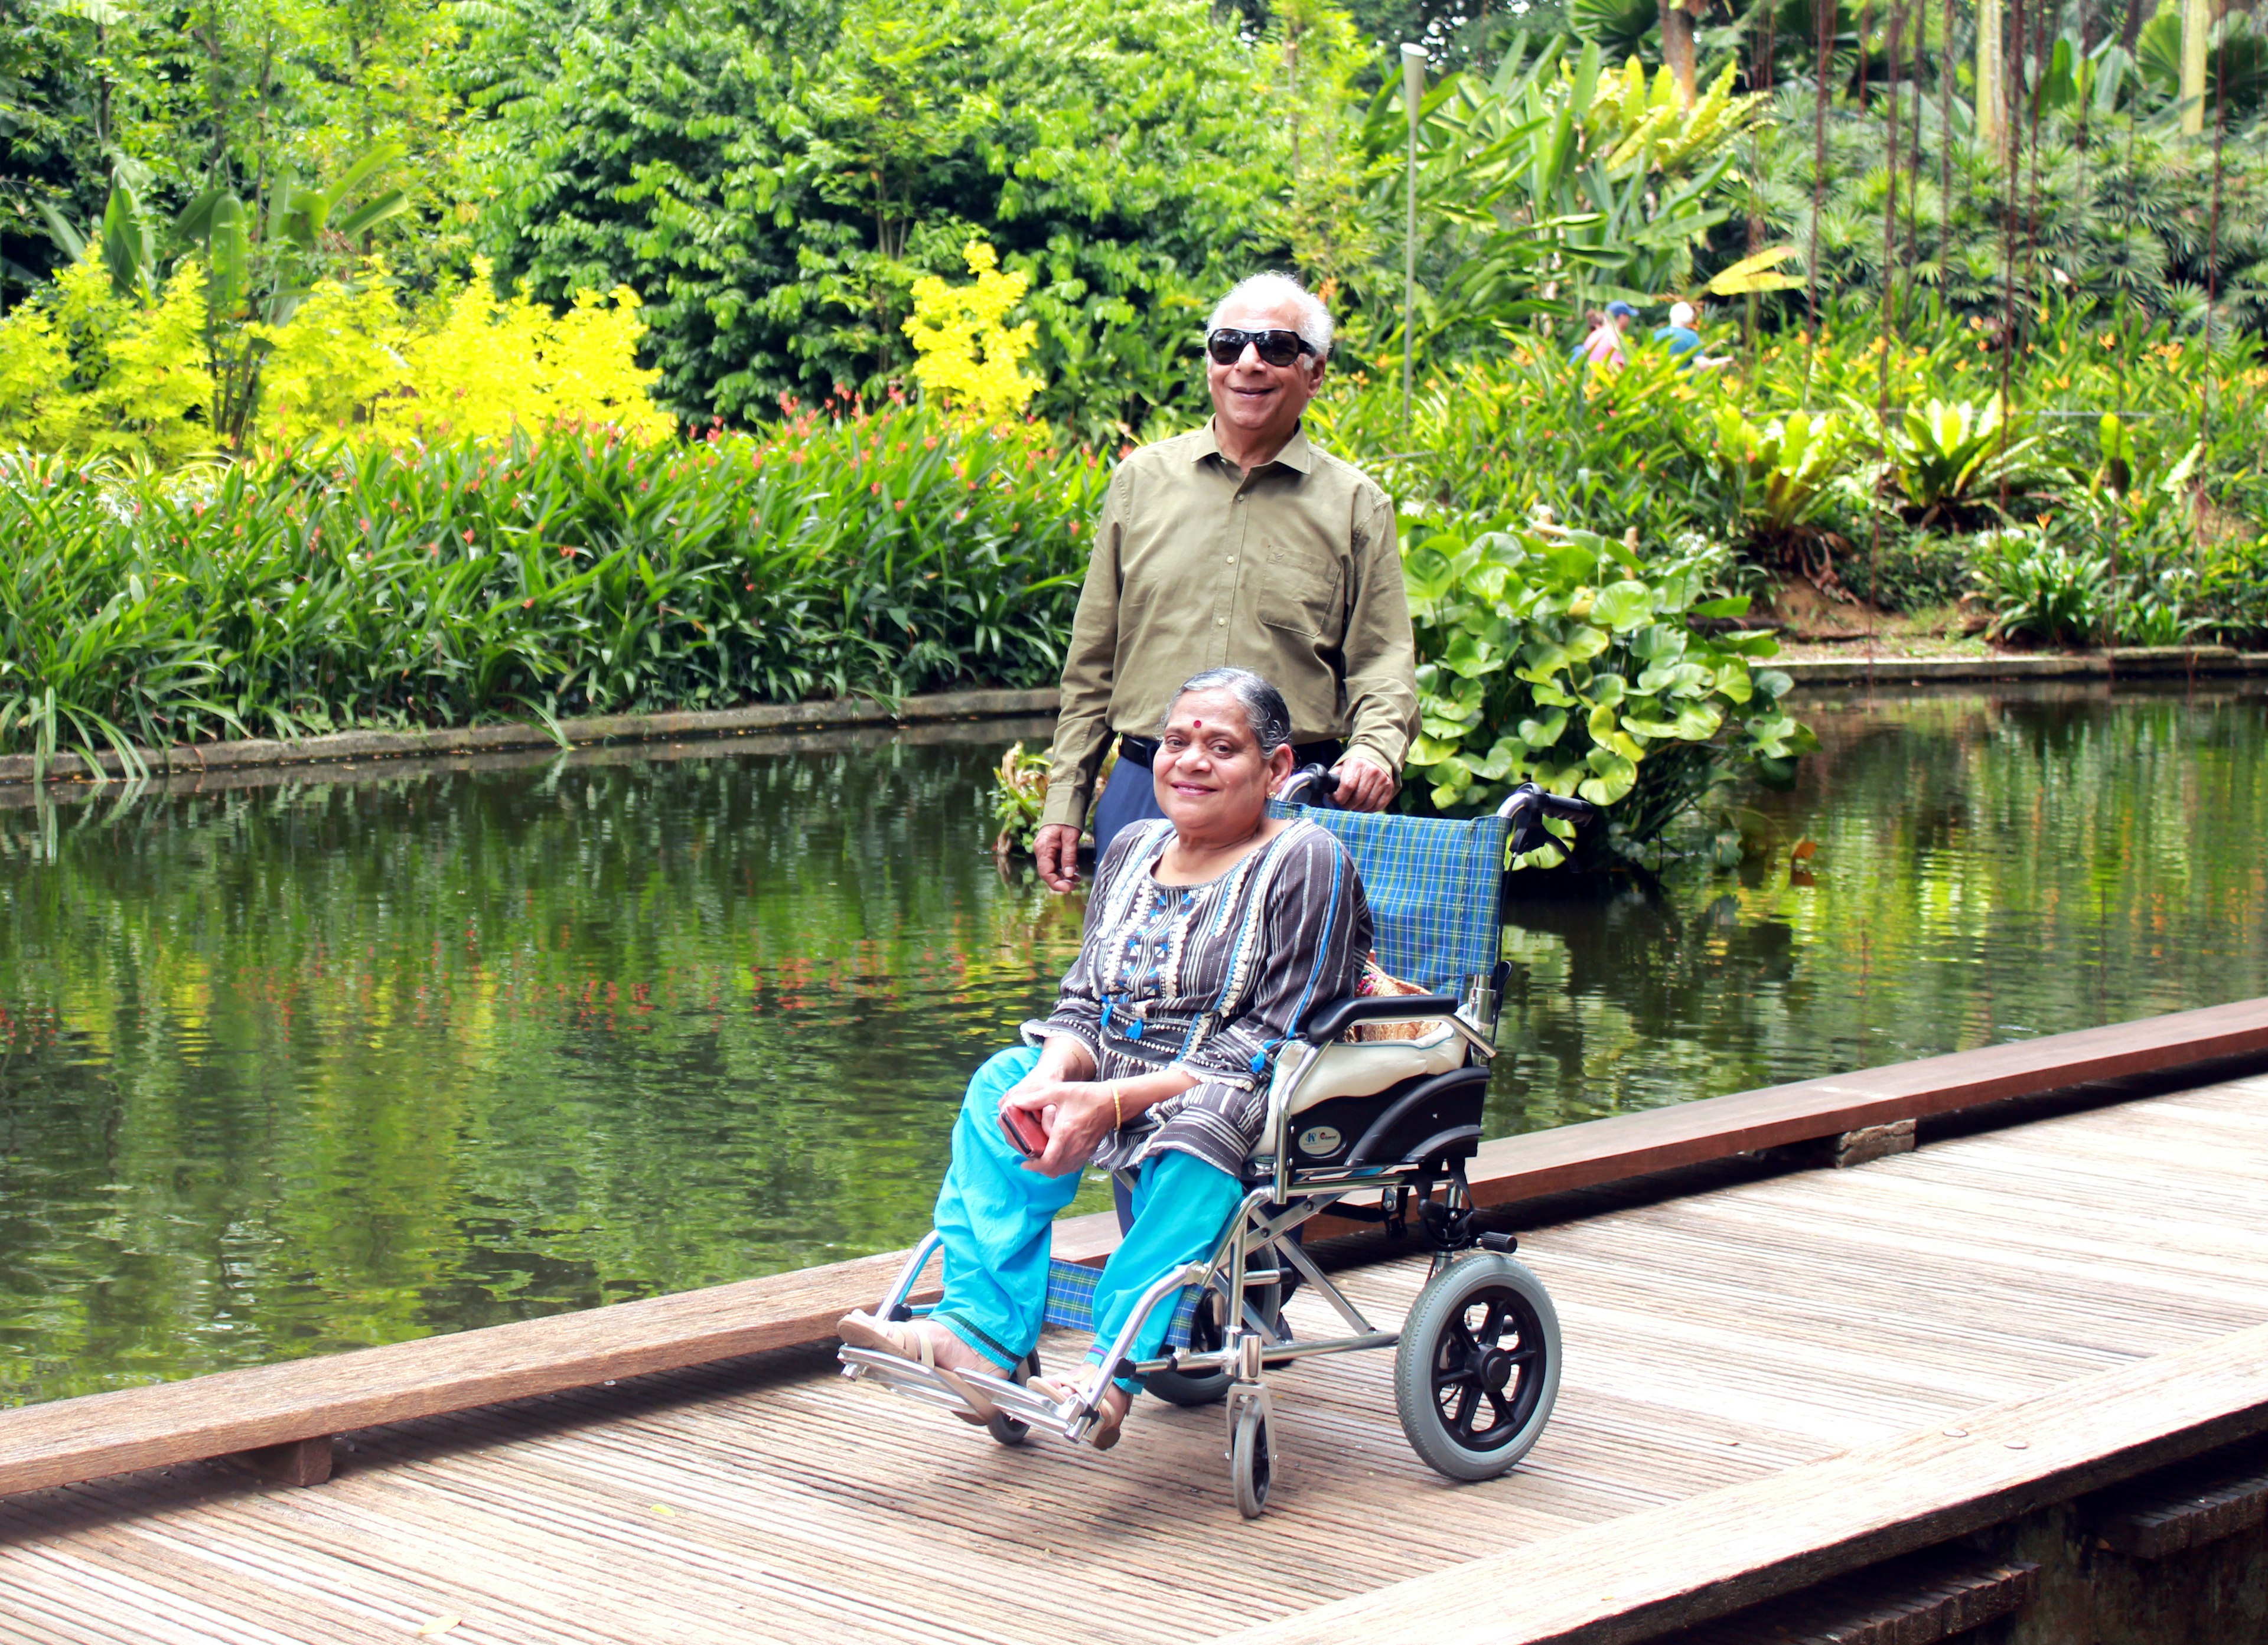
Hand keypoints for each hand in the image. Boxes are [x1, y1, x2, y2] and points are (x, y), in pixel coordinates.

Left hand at [999, 1079, 1114, 1176]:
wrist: (1113, 1102)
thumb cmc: (1086, 1095)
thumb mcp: (1058, 1092)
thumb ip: (1035, 1099)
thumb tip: (1016, 1103)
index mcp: (1064, 1134)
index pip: (1047, 1162)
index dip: (1034, 1167)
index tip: (1024, 1163)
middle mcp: (1074, 1147)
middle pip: (1053, 1170)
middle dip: (1039, 1169)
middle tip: (1030, 1160)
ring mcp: (1083, 1151)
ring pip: (1063, 1171)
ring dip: (1051, 1168)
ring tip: (1042, 1158)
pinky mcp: (1089, 1152)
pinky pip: (1073, 1167)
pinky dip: (1062, 1166)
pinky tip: (1057, 1155)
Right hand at [1034, 824, 1080, 891]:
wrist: (1064, 805)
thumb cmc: (1067, 818)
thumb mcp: (1071, 837)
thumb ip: (1069, 856)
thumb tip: (1070, 874)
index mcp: (1043, 848)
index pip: (1046, 872)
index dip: (1056, 883)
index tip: (1070, 888)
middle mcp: (1041, 850)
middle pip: (1047, 873)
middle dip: (1061, 881)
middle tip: (1075, 886)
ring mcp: (1045, 850)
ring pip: (1052, 869)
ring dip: (1064, 876)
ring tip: (1078, 880)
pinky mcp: (1050, 849)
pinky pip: (1055, 863)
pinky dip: (1064, 868)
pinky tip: (1074, 871)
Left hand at [1330, 752, 1398, 812]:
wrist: (1376, 756)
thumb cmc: (1356, 764)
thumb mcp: (1343, 766)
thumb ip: (1334, 777)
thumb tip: (1324, 789)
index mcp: (1357, 764)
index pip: (1347, 786)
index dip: (1338, 797)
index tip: (1334, 799)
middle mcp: (1371, 771)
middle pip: (1358, 798)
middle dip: (1347, 805)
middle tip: (1343, 805)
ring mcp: (1382, 780)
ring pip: (1367, 804)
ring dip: (1357, 809)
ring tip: (1352, 806)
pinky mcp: (1389, 787)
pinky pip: (1378, 806)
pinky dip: (1369, 810)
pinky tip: (1363, 806)